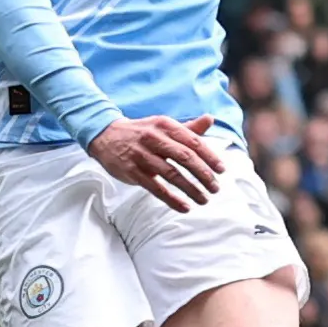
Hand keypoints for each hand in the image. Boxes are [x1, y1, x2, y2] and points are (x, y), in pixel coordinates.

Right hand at [85, 113, 222, 212]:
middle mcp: (153, 138)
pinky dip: (172, 199)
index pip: (193, 142)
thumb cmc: (142, 132)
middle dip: (203, 174)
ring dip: (191, 189)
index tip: (222, 170)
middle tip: (216, 188)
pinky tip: (184, 207)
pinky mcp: (131, 171)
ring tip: (204, 200)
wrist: (105, 135)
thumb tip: (210, 119)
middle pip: (185, 158)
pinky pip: (155, 188)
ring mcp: (141, 155)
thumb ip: (188, 127)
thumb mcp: (163, 125)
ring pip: (172, 174)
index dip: (210, 157)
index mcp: (165, 125)